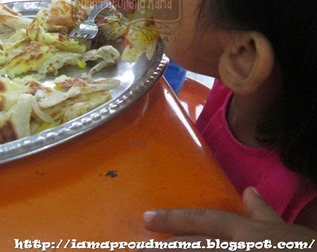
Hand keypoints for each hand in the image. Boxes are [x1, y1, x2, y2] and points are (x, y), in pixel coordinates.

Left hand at [142, 187, 316, 246]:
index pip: (202, 221)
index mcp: (244, 234)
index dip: (172, 219)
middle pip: (191, 247)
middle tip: (137, 248)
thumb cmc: (306, 251)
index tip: (148, 218)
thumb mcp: (287, 231)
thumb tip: (248, 191)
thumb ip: (263, 213)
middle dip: (163, 248)